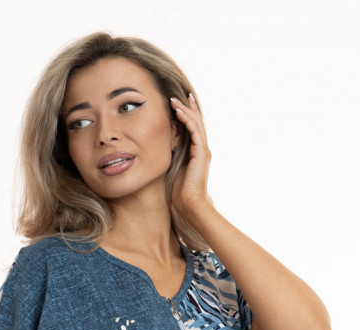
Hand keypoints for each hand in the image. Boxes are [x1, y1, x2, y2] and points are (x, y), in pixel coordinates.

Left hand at [169, 93, 211, 215]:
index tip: (177, 104)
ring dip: (185, 110)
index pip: (192, 129)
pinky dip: (187, 119)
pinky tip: (178, 111)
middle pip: (196, 122)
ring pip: (196, 123)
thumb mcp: (171, 168)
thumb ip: (169, 156)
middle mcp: (201, 149)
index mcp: (195, 152)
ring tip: (174, 100)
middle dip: (188, 107)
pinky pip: (194, 130)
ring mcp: (203, 150)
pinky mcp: (201, 152)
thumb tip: (156, 148)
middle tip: (179, 95)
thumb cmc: (178, 192)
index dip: (186, 115)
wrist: (189, 204)